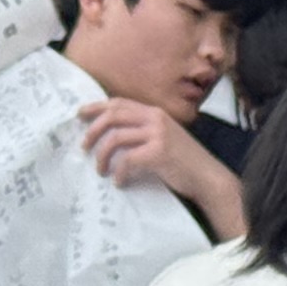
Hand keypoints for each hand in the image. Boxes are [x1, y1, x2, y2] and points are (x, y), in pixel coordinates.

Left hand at [77, 97, 209, 194]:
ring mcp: (157, 133)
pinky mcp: (158, 152)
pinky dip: (119, 172)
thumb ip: (142, 132)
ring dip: (102, 156)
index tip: (79, 115)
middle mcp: (155, 118)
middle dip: (92, 131)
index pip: (118, 103)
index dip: (96, 107)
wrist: (206, 177)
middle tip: (84, 148)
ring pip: (115, 138)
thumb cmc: (182, 162)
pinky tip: (120, 182)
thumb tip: (111, 137)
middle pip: (112, 116)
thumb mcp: (162, 138)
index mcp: (154, 112)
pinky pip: (127, 159)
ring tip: (100, 171)